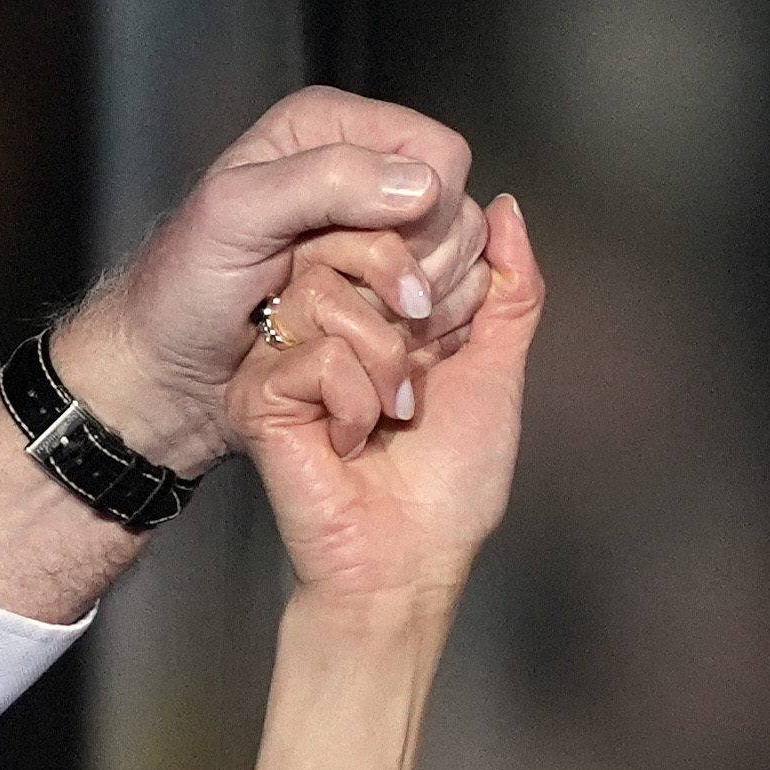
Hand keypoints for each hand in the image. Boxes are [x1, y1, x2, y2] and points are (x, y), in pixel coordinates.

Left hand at [45, 88, 480, 475]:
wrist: (168, 372)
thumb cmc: (181, 292)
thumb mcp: (235, 216)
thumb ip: (324, 182)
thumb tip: (420, 184)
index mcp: (328, 128)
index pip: (439, 153)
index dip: (425, 209)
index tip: (376, 253)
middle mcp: (361, 172)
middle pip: (458, 212)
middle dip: (416, 265)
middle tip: (348, 293)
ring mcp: (377, 237)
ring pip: (457, 266)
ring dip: (411, 306)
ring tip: (343, 317)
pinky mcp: (383, 293)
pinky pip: (444, 309)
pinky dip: (413, 333)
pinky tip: (361, 339)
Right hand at [242, 190, 542, 615]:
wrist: (407, 562)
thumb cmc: (450, 486)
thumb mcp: (499, 367)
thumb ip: (511, 287)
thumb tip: (505, 207)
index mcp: (383, 311)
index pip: (399, 232)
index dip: (442, 273)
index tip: (452, 338)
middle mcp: (330, 324)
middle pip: (354, 244)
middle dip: (412, 312)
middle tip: (423, 375)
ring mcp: (288, 357)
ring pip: (325, 293)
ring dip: (382, 362)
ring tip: (392, 415)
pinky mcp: (258, 394)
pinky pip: (310, 352)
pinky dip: (352, 400)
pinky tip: (350, 442)